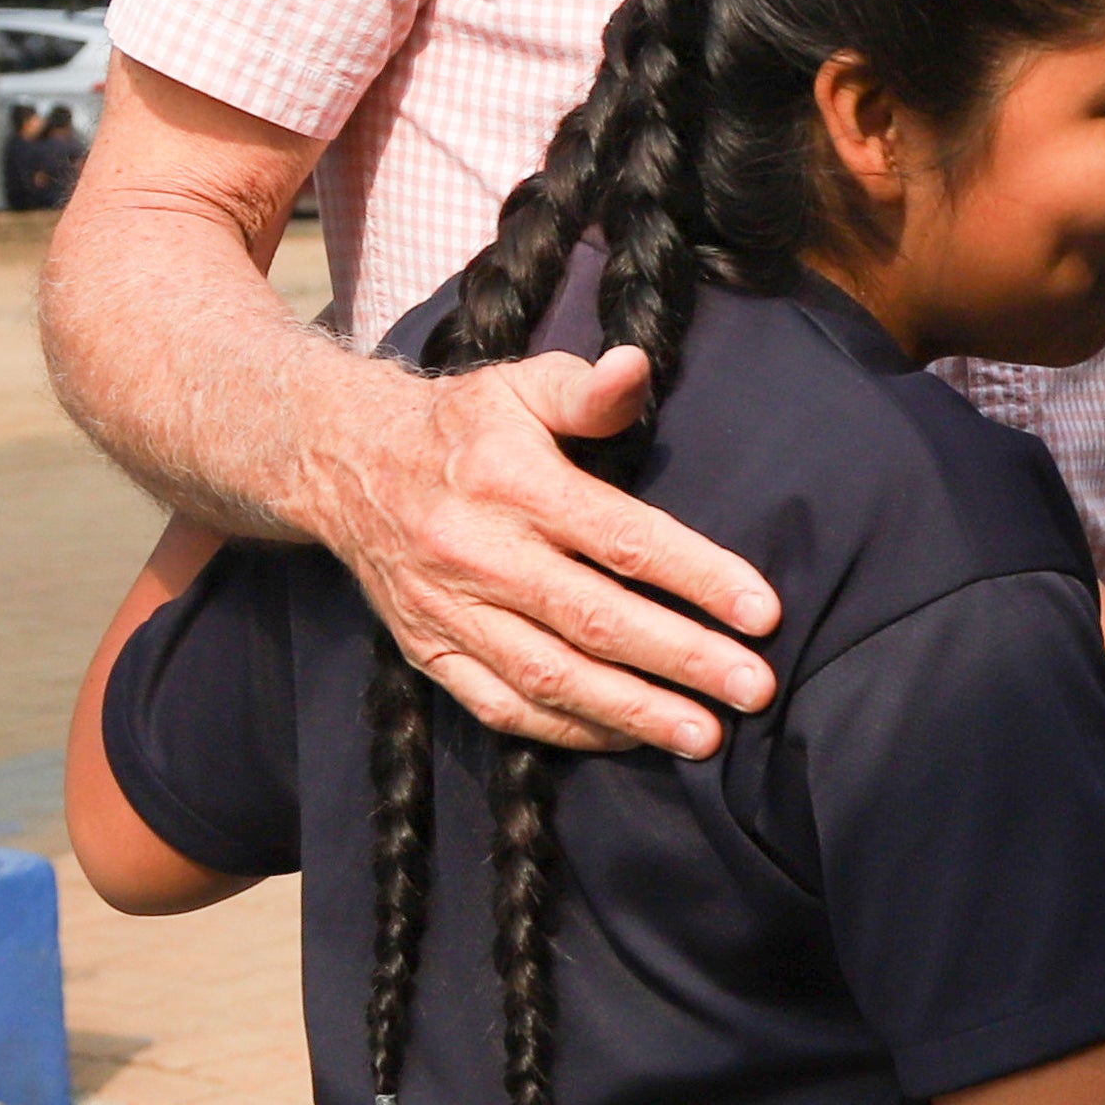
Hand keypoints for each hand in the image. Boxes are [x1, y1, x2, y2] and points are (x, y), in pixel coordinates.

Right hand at [304, 349, 780, 756]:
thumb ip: (587, 390)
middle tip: (754, 689)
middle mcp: (477, 552)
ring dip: (632, 712)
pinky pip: (499, 706)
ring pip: (548, 676)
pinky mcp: (426, 650)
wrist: (342, 463)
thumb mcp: (520, 385)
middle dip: (681, 659)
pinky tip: (630, 737)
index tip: (762, 611)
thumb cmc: (461, 426)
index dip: (696, 576)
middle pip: (593, 619)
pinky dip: (568, 730)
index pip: (620, 538)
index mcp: (511, 482)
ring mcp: (447, 609)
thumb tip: (636, 368)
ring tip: (706, 736)